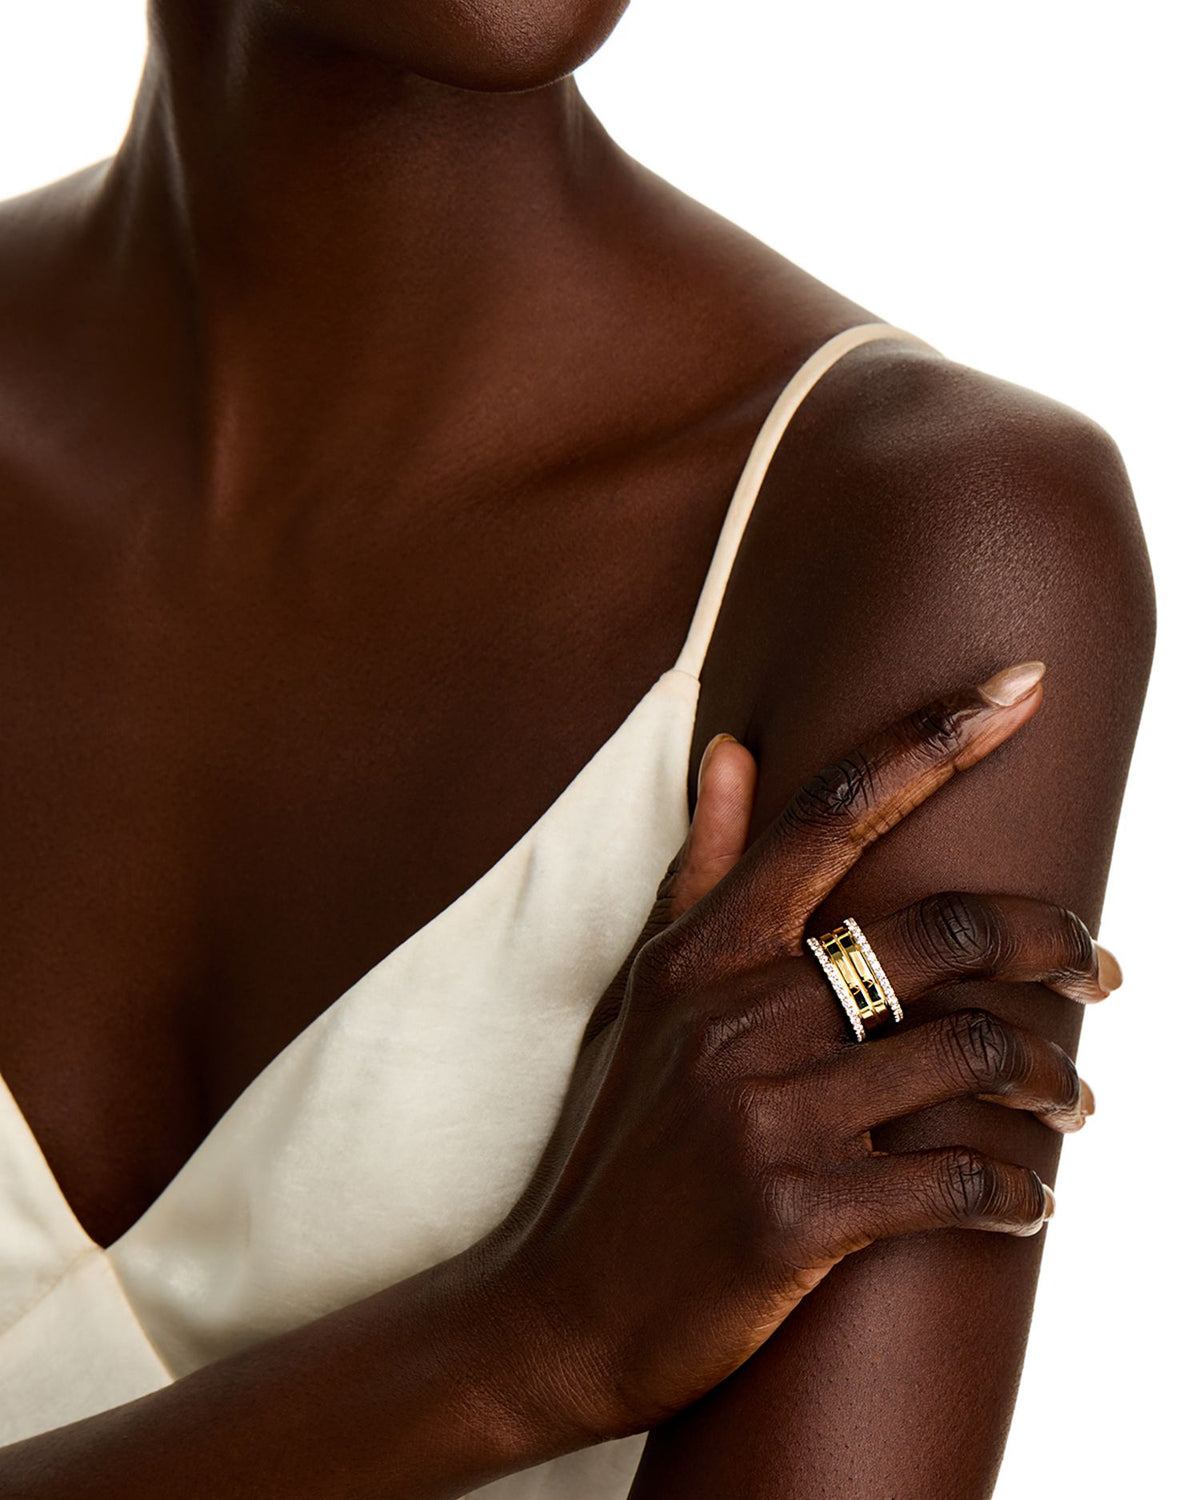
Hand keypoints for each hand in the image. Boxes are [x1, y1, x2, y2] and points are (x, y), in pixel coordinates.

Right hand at [485, 662, 1117, 1445]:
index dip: (938, 736)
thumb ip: (704, 872)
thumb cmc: (616, 1142)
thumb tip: (734, 748)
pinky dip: (1021, 1191)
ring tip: (1073, 1104)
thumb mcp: (646, 993)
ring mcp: (766, 1114)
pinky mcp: (796, 1217)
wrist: (558, 1307)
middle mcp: (738, 1013)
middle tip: (1099, 972)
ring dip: (1055, 1082)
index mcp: (707, 950)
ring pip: (973, 1054)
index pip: (835, 808)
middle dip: (1056, 942)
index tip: (1024, 683)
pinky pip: (959, 1183)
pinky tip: (1031, 1199)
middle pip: (948, 930)